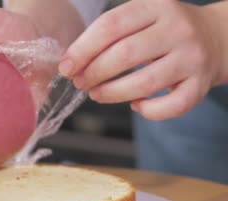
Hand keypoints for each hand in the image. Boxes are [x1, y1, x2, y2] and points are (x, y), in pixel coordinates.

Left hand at [59, 0, 221, 119]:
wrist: (215, 37)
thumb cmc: (161, 31)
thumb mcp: (139, 18)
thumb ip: (107, 35)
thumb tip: (70, 63)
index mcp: (155, 6)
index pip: (111, 26)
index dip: (82, 50)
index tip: (66, 67)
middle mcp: (177, 28)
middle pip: (125, 54)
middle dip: (94, 73)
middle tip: (80, 82)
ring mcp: (192, 57)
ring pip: (145, 83)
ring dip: (112, 93)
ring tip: (96, 94)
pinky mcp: (201, 84)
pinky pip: (171, 106)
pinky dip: (148, 111)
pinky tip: (136, 105)